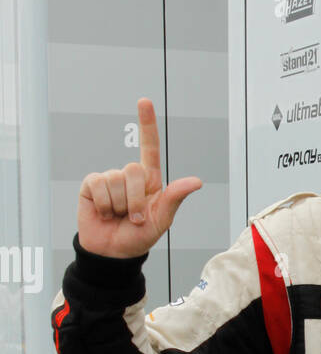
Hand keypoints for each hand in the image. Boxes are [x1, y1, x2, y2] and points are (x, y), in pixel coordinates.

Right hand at [77, 98, 202, 257]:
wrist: (113, 252)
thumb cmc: (139, 237)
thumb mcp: (161, 220)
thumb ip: (174, 198)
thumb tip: (196, 181)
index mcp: (148, 180)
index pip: (148, 147)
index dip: (147, 124)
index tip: (144, 101)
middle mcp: (128, 176)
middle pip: (133, 170)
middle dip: (135, 199)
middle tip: (134, 217)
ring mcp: (109, 179)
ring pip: (115, 180)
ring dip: (119, 205)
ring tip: (118, 216)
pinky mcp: (91, 186)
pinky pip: (98, 185)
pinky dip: (103, 203)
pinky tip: (104, 212)